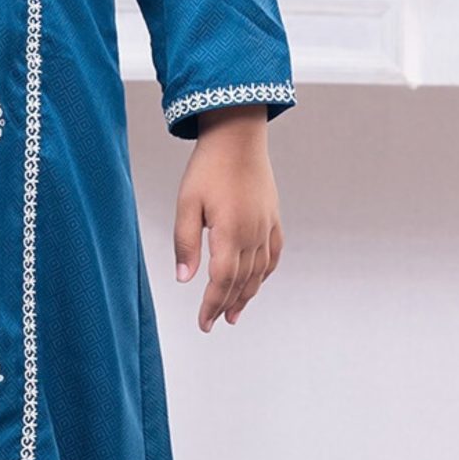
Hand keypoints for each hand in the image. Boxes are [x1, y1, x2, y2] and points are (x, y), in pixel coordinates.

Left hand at [173, 105, 282, 329]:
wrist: (238, 136)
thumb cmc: (208, 167)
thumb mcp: (186, 203)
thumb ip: (185, 242)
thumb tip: (184, 278)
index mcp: (230, 233)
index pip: (221, 281)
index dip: (212, 305)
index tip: (204, 323)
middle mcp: (252, 234)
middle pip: (241, 281)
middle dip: (226, 304)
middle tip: (214, 322)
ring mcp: (266, 226)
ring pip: (259, 272)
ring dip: (247, 295)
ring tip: (234, 313)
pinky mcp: (272, 216)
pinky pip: (273, 253)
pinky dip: (265, 273)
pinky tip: (258, 281)